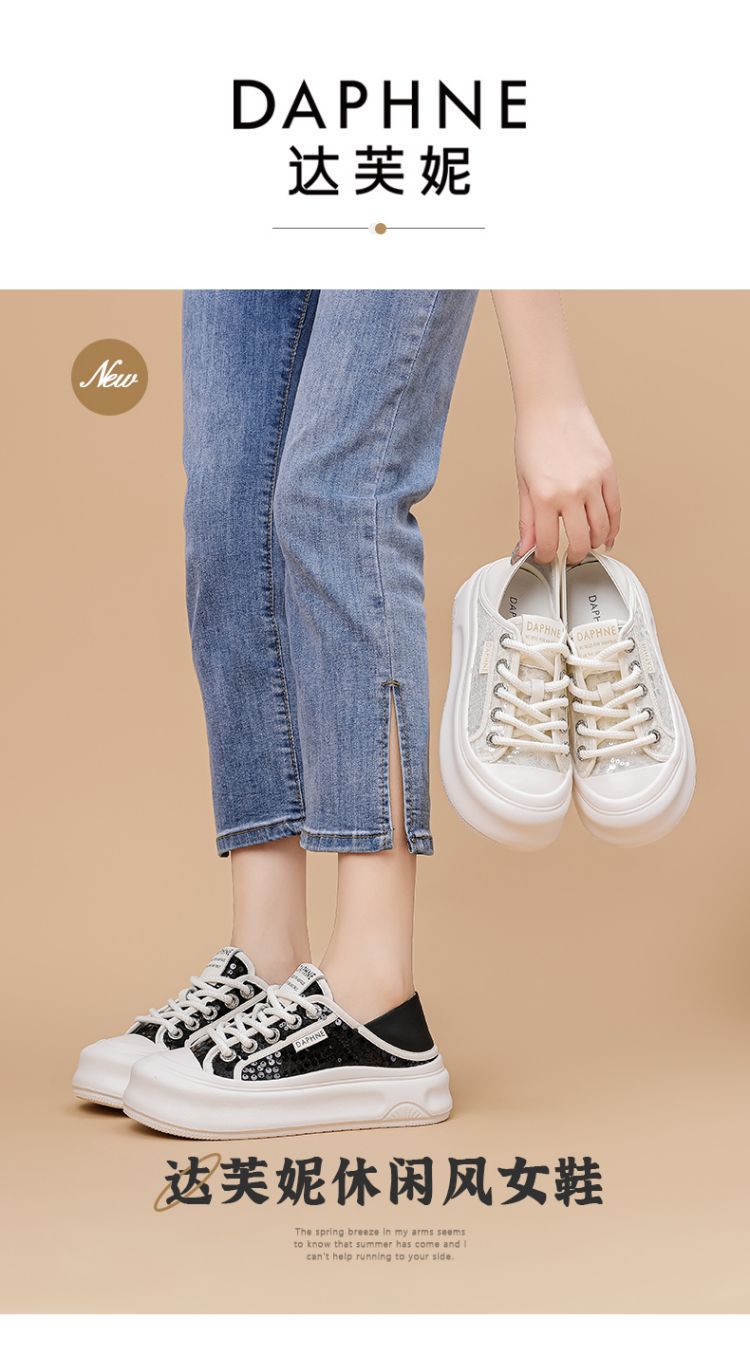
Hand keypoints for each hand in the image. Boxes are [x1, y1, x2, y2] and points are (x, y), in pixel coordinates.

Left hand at [514, 401, 620, 563]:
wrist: (552, 407)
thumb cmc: (534, 438)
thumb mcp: (523, 482)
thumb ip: (527, 519)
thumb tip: (525, 546)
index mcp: (545, 496)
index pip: (548, 543)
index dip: (545, 556)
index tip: (545, 556)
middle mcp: (572, 491)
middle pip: (580, 541)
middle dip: (573, 555)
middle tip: (569, 557)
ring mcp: (593, 482)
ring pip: (602, 527)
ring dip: (595, 542)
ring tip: (588, 545)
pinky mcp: (608, 472)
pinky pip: (615, 507)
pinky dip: (613, 525)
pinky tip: (607, 534)